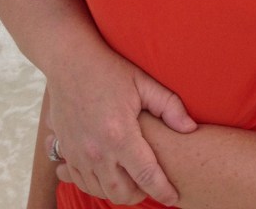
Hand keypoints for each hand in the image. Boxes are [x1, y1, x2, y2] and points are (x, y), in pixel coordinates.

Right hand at [45, 49, 195, 205]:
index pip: (147, 176)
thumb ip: (169, 106)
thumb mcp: (142, 82)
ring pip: (101, 190)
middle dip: (140, 195)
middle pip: (122, 193)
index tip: (174, 198)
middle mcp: (97, 151)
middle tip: (152, 185)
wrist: (69, 61)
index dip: (163, 191)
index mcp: (120, 135)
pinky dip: (97, 183)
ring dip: (119, 191)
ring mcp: (78, 154)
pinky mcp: (65, 151)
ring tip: (132, 181)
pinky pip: (82, 181)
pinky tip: (108, 174)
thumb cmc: (108, 69)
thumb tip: (190, 129)